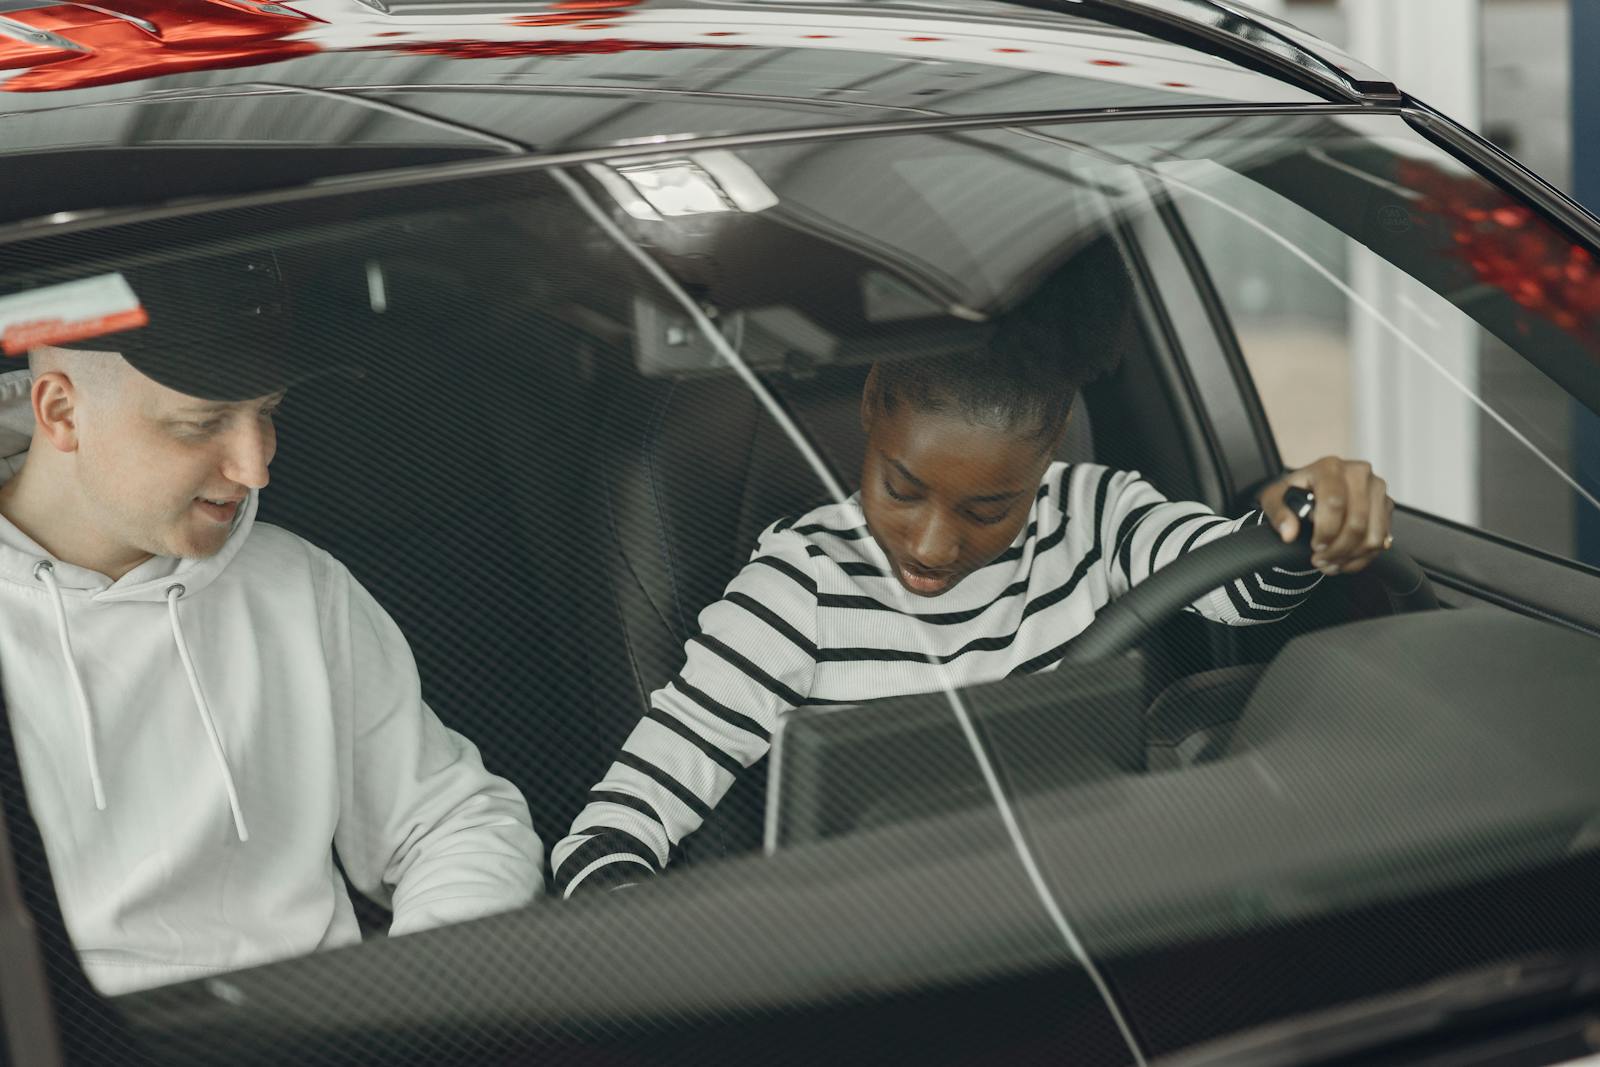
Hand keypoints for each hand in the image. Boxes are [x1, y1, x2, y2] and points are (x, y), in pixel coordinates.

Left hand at [1258, 456, 1393, 575]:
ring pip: (1373, 534)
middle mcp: (1359, 473)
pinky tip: (1344, 560)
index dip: (1326, 531)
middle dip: (1338, 549)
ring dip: (1351, 556)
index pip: (1335, 503)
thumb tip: (1289, 533)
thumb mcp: (1275, 498)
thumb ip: (1278, 513)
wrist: (1313, 488)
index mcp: (1330, 467)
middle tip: (1321, 560)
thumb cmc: (1295, 492)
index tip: (1315, 546)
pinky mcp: (1386, 506)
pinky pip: (1381, 540)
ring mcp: (1377, 489)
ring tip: (1331, 563)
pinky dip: (1362, 557)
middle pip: (1357, 521)